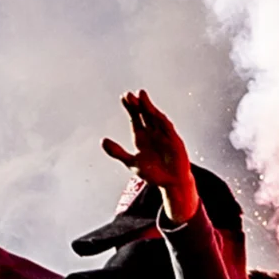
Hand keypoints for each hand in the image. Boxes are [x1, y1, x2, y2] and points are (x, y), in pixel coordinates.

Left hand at [103, 93, 197, 220]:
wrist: (172, 184)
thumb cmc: (153, 174)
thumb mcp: (132, 163)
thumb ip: (117, 152)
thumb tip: (103, 140)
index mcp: (141, 137)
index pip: (135, 118)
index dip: (130, 108)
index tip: (124, 97)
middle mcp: (153, 133)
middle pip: (144, 115)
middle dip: (138, 104)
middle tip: (130, 94)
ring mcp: (164, 136)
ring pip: (156, 118)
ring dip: (149, 107)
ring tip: (142, 97)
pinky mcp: (175, 141)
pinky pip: (168, 128)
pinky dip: (162, 120)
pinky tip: (155, 113)